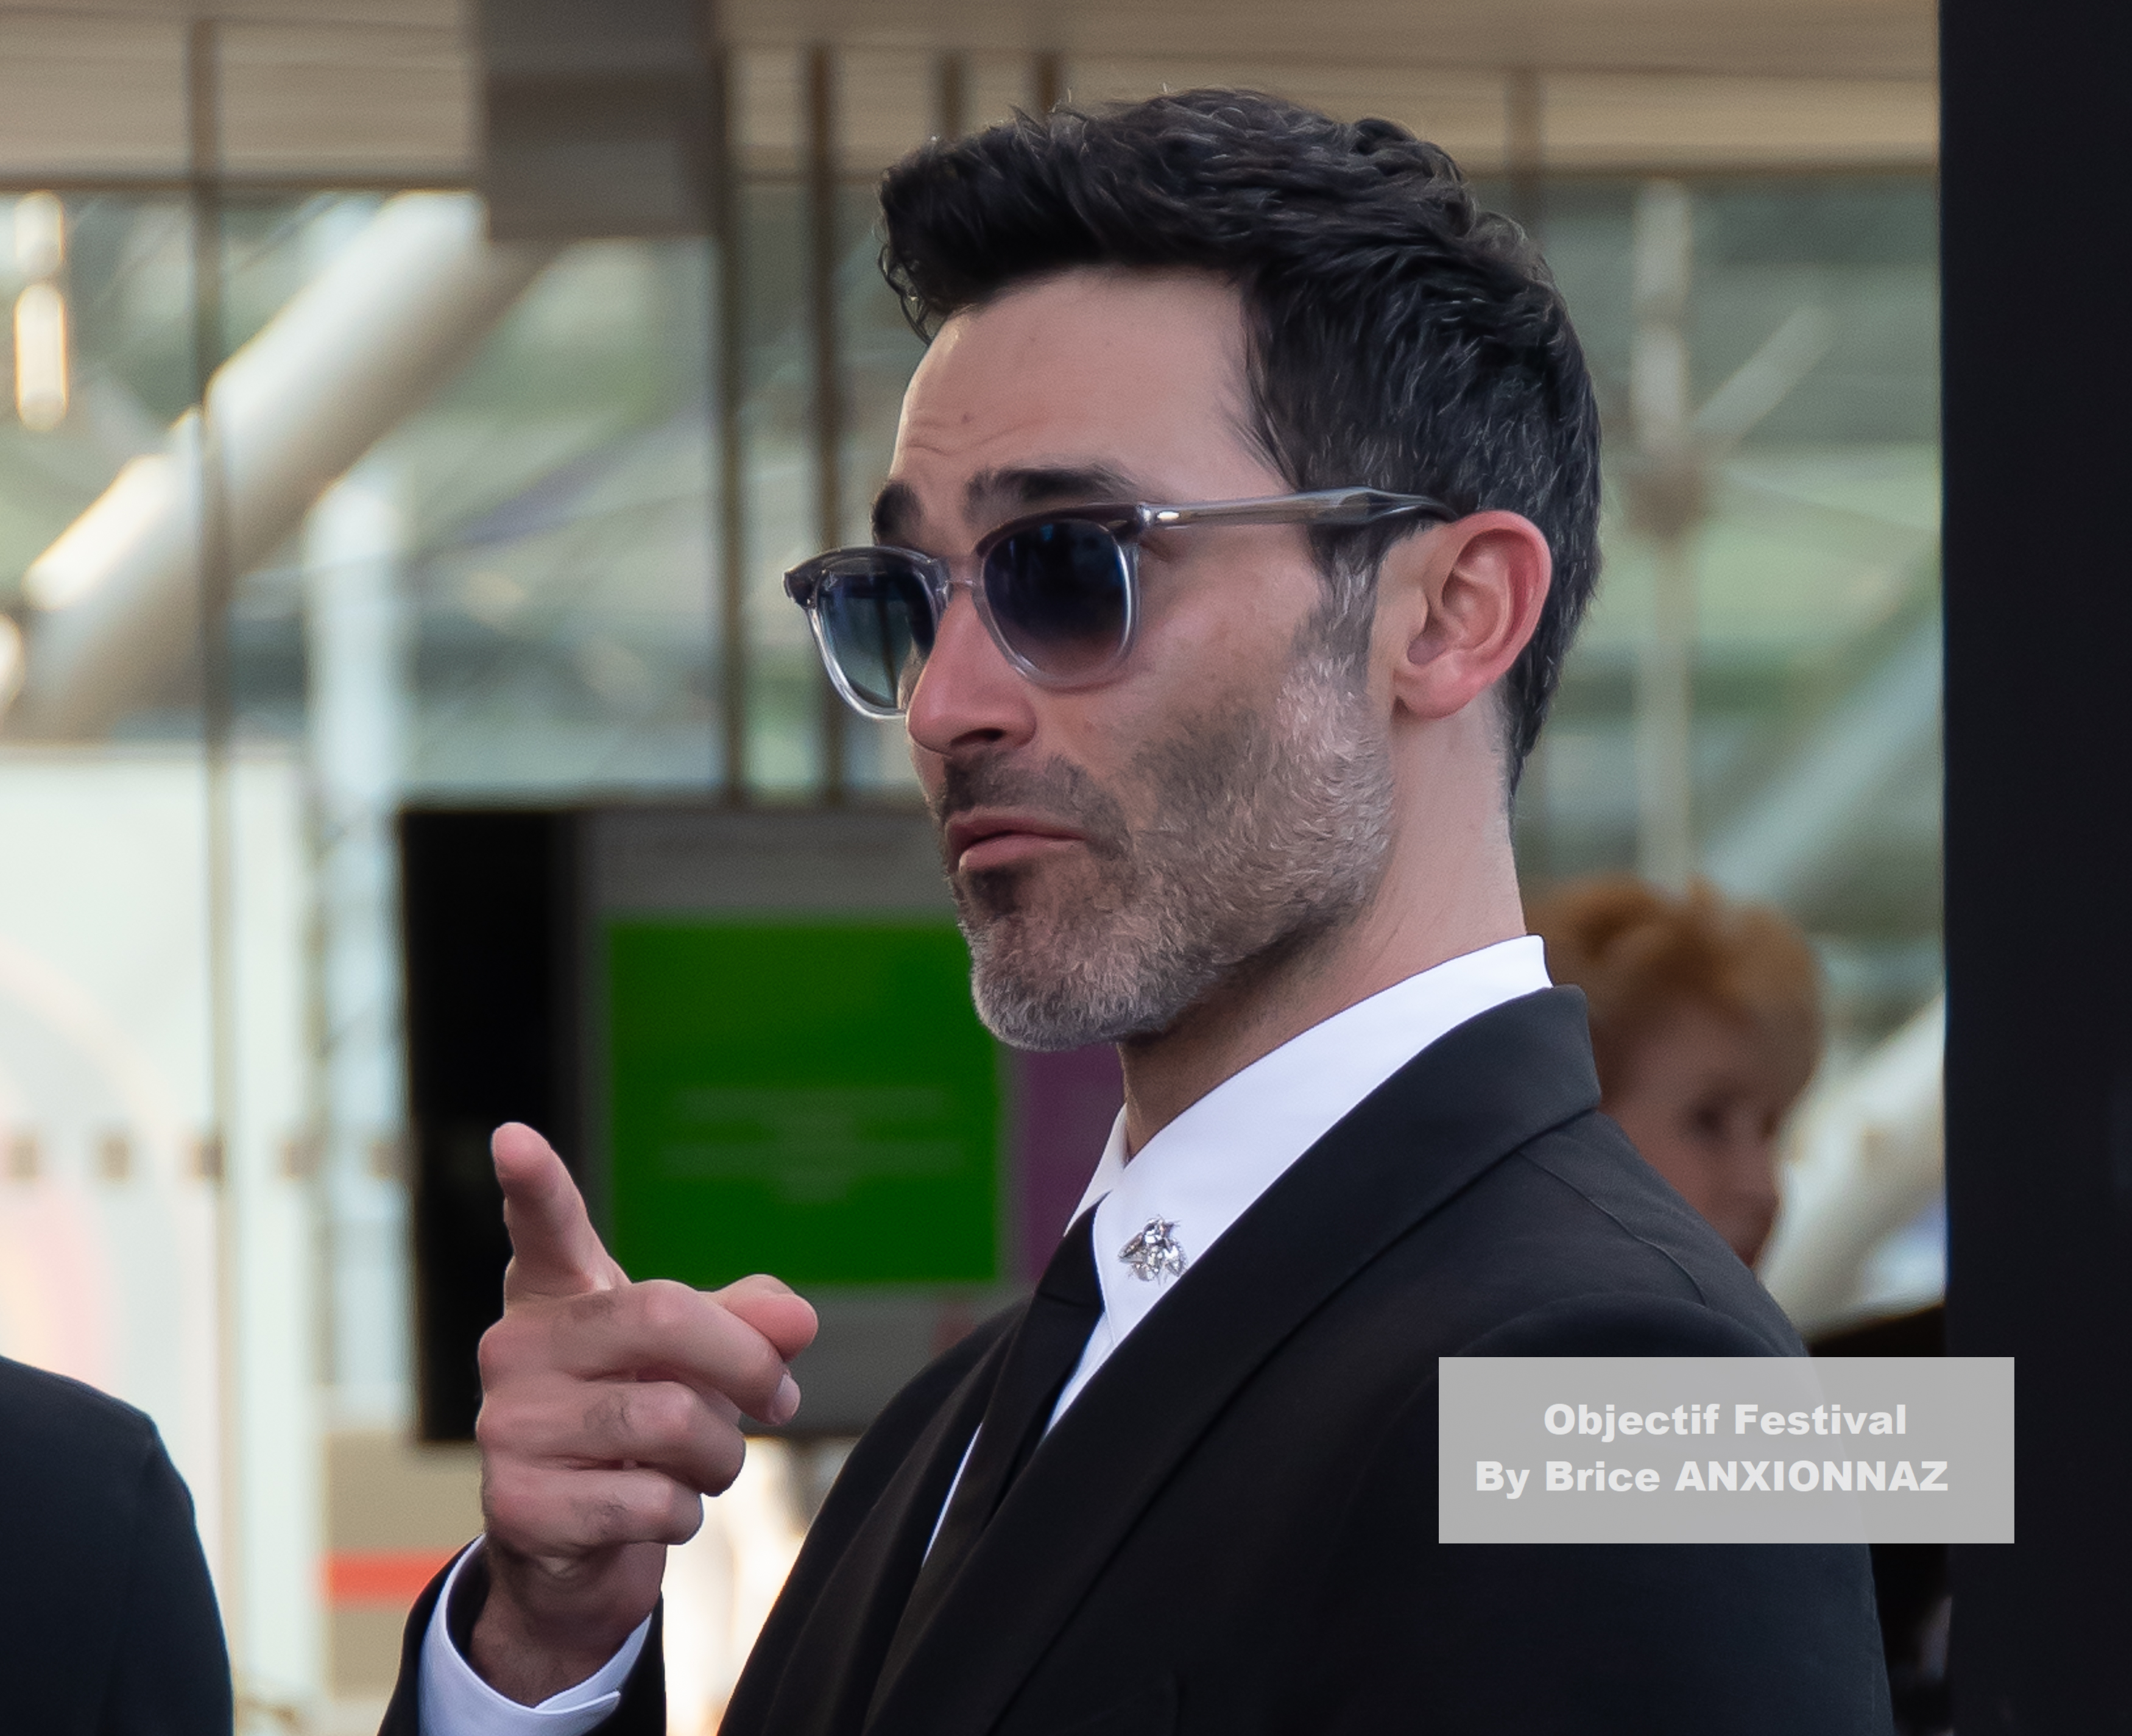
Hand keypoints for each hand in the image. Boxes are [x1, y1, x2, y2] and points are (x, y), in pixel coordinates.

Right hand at [467, 1122, 817, 1703]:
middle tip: (780, 1399)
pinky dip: (684, 1514)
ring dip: (722, 1455)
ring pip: (673, 1421)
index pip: (546, 1229)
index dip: (534, 1184)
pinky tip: (653, 1511)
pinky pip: (654, 1501)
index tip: (514, 1138)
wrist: (574, 1548)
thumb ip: (748, 1323)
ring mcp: (510, 1428)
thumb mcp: (694, 1360)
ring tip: (702, 1465)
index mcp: (558, 1295)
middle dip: (748, 1364)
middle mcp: (517, 1348)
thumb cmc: (638, 1422)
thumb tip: (799, 1319)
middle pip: (665, 1319)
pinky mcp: (520, 1508)